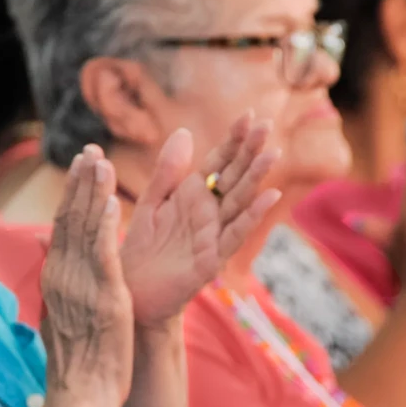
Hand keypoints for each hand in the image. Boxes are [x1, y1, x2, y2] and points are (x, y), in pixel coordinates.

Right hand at [41, 145, 132, 406]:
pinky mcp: (104, 298)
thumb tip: (52, 268)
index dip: (70, 196)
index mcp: (54, 281)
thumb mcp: (60, 320)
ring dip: (92, 192)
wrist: (81, 398)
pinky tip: (112, 200)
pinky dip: (106, 224)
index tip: (79, 169)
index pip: (61, 229)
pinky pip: (104, 254)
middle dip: (79, 183)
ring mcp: (81, 287)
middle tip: (89, 149)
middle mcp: (62, 278)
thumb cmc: (77, 366)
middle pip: (68, 220)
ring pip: (84, 229)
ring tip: (99, 160)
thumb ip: (59, 289)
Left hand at [122, 117, 280, 330]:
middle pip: (234, 177)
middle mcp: (209, 212)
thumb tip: (184, 130)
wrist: (132, 291)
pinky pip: (233, 235)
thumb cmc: (143, 247)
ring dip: (257, 179)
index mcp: (194, 195)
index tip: (250, 115)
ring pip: (239, 202)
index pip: (220, 162)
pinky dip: (251, 217)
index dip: (234, 140)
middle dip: (250, 152)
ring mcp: (214, 235)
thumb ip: (168, 170)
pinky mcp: (211, 259)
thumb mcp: (152, 202)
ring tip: (274, 153)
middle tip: (268, 125)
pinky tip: (269, 197)